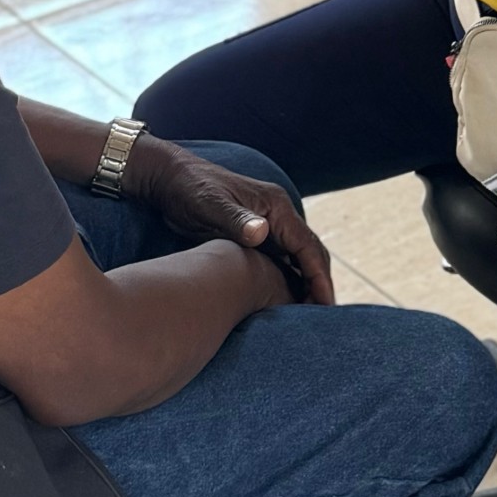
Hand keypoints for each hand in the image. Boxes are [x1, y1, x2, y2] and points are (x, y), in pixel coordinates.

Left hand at [120, 134, 334, 306]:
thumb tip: (261, 232)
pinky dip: (288, 281)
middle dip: (319, 284)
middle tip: (322, 318)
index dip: (319, 276)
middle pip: (310, 254)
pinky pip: (280, 262)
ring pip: (298, 260)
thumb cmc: (190, 189)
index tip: (325, 304)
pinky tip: (283, 303)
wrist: (170, 179)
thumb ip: (237, 220)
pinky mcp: (255, 236)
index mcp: (276, 207)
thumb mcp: (211, 205)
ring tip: (306, 317)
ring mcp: (268, 226)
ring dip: (306, 285)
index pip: (308, 246)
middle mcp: (278, 216)